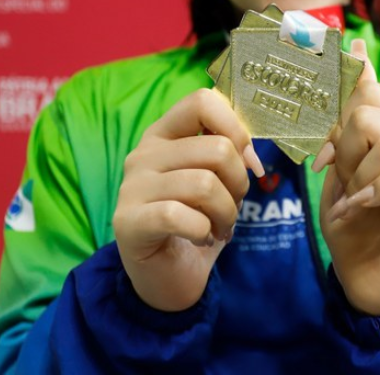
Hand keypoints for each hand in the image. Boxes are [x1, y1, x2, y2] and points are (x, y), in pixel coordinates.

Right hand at [112, 88, 263, 311]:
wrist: (167, 278)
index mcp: (164, 134)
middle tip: (232, 207)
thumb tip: (251, 154)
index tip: (247, 160)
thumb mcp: (216, 180)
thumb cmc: (196, 222)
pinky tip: (201, 238)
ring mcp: (132, 186)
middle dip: (239, 184)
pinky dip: (204, 231)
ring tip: (221, 227)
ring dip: (227, 213)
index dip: (236, 128)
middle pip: (217, 149)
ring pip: (205, 184)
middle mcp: (143, 153)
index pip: (202, 101)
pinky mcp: (128, 221)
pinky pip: (180, 216)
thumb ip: (230, 153)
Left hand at [316, 40, 379, 316]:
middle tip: (338, 178)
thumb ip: (345, 120)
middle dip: (342, 148)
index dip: (343, 87)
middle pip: (372, 110)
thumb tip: (354, 50)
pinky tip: (366, 206)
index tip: (327, 105)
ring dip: (358, 176)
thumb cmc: (352, 223)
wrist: (365, 279)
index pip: (372, 89)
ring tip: (353, 203)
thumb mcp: (338, 167)